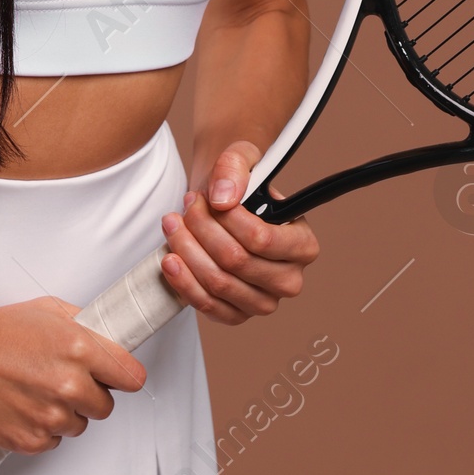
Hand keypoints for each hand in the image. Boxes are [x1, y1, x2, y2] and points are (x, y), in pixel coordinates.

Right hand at [0, 293, 147, 455]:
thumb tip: (107, 339)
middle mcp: (70, 385)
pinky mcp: (30, 440)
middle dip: (89, 396)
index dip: (122, 378)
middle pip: (106, 407)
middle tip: (63, 383)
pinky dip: (41, 431)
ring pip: (79, 426)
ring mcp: (50, 416)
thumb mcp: (44, 310)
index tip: (115, 379)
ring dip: (64, 414)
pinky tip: (22, 409)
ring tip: (35, 393)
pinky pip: (53, 442)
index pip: (132, 378)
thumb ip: (82, 325)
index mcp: (80, 349)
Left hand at [158, 140, 320, 326]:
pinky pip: (208, 306)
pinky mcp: (237, 315)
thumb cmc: (239, 186)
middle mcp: (289, 279)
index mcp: (303, 245)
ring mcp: (264, 302)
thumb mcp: (241, 159)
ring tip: (172, 225)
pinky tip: (170, 259)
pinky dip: (184, 282)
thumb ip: (234, 168)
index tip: (205, 198)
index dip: (226, 220)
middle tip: (186, 206)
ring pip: (218, 283)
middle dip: (202, 230)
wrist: (222, 205)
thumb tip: (223, 198)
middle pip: (236, 262)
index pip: (261, 240)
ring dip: (187, 252)